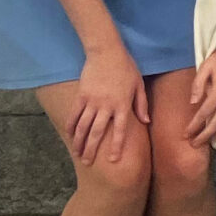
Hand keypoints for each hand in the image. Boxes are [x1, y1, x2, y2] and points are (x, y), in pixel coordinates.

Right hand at [69, 44, 148, 164]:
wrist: (106, 52)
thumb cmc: (126, 67)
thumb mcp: (138, 85)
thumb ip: (141, 104)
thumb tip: (146, 121)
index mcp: (122, 104)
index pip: (120, 130)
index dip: (116, 145)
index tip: (113, 160)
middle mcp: (106, 106)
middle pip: (97, 132)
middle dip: (92, 150)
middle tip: (88, 163)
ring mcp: (91, 101)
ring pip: (83, 126)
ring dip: (79, 142)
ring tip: (77, 154)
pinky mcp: (81, 96)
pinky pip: (74, 114)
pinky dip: (71, 127)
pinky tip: (69, 136)